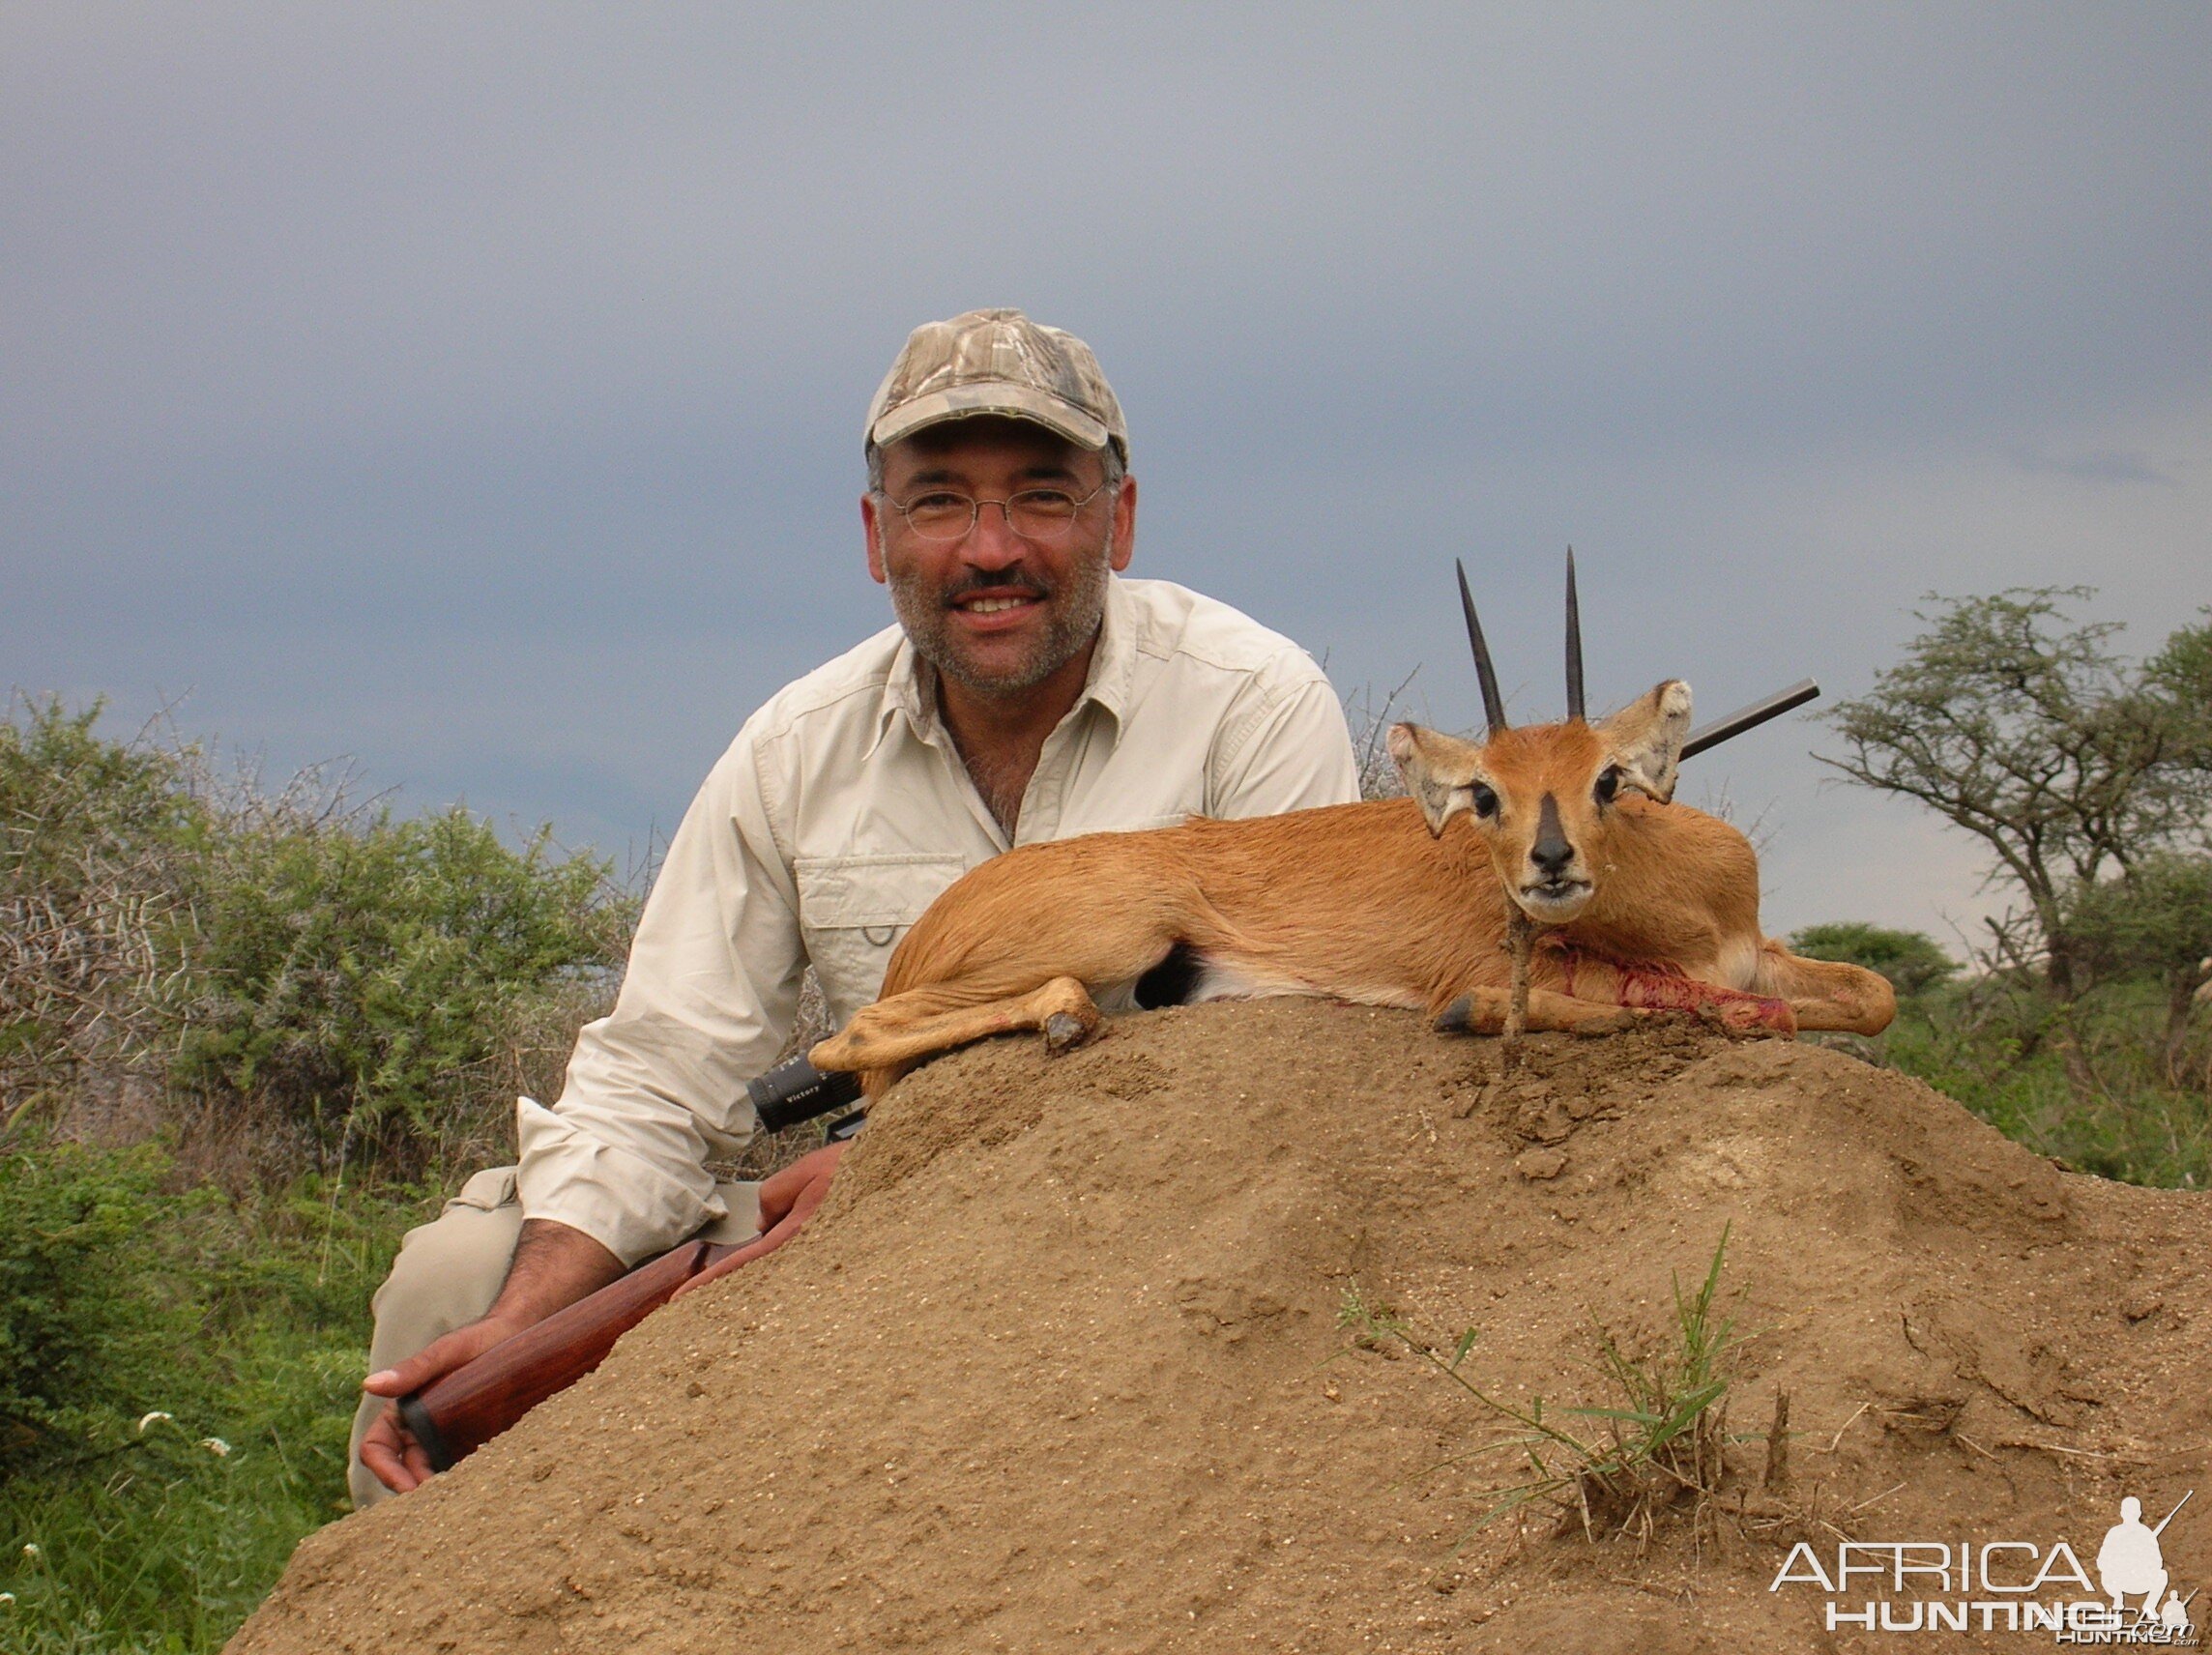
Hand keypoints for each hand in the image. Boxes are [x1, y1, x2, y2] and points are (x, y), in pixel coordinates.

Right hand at [358, 1313, 531, 1492]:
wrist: (517, 1335)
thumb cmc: (476, 1340)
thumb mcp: (445, 1354)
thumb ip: (412, 1370)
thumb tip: (368, 1384)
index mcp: (401, 1411)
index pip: (376, 1448)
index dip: (385, 1471)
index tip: (407, 1488)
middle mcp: (418, 1428)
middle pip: (403, 1470)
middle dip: (414, 1490)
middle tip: (438, 1504)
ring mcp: (444, 1438)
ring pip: (430, 1474)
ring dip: (440, 1491)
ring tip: (460, 1501)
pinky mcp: (471, 1442)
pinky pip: (462, 1468)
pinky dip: (464, 1481)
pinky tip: (481, 1489)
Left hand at [673, 1139, 848, 1297]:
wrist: (893, 1170)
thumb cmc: (851, 1169)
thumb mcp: (804, 1174)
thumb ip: (773, 1198)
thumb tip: (763, 1225)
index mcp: (795, 1237)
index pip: (743, 1265)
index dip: (709, 1283)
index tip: (681, 1300)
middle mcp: (808, 1254)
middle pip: (760, 1279)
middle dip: (729, 1293)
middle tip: (697, 1309)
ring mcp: (822, 1258)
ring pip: (781, 1273)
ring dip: (759, 1281)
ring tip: (740, 1295)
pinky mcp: (834, 1252)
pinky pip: (800, 1263)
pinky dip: (785, 1263)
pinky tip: (783, 1261)